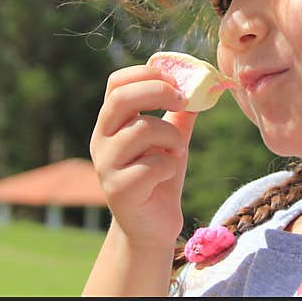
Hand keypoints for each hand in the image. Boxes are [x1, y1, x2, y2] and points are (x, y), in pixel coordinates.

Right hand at [90, 64, 198, 250]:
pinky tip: (166, 176)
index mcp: (111, 122)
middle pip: (121, 98)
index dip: (145, 73)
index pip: (115, 83)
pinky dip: (169, 166)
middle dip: (158, 92)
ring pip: (142, 130)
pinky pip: (152, 165)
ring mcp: (106, 166)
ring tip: (176, 151)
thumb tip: (200, 84)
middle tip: (183, 100)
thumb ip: (180, 113)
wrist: (151, 226)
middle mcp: (101, 140)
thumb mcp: (171, 139)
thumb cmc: (159, 177)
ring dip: (171, 137)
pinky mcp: (118, 190)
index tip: (175, 80)